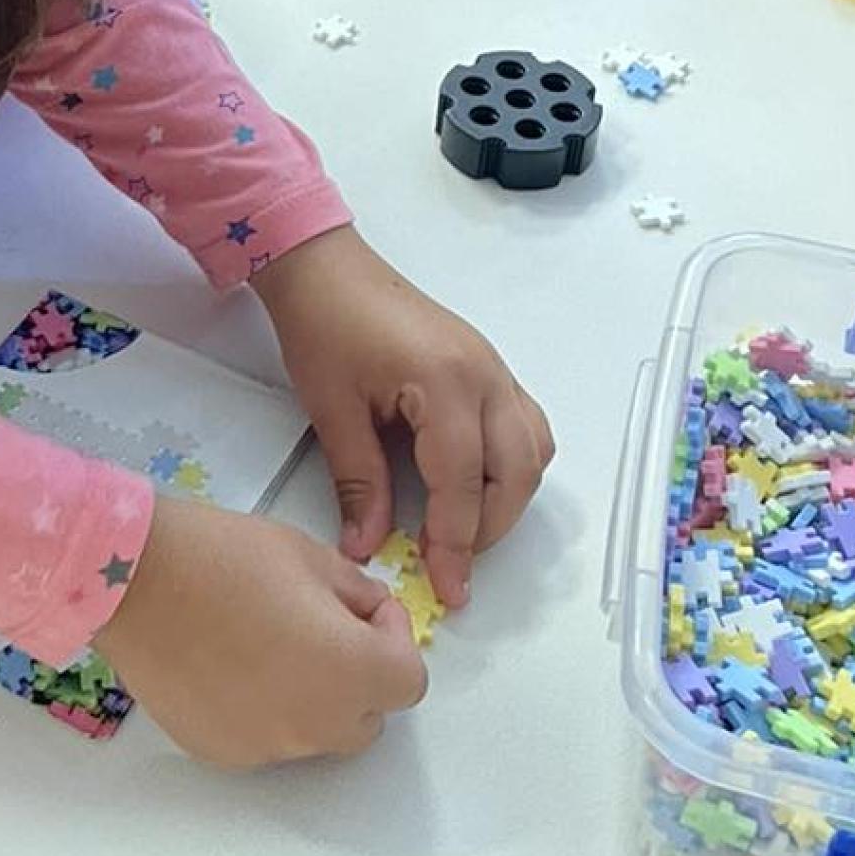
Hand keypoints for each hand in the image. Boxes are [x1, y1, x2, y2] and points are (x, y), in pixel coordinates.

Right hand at [98, 494, 426, 766]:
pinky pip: (264, 738)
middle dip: (358, 675)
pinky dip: (262, 710)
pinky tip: (227, 665)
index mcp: (352, 671)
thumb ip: (356, 592)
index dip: (392, 638)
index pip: (408, 679)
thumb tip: (365, 612)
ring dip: (310, 696)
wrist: (132, 580)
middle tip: (319, 627)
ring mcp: (266, 746)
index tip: (361, 609)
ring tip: (265, 644)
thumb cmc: (224, 556)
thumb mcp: (308, 555)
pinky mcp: (221, 751)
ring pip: (314, 732)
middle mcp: (317, 724)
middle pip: (367, 717)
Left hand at [255, 226, 552, 607]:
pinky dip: (512, 464)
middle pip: (516, 471)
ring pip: (533, 450)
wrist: (324, 267)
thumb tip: (369, 545)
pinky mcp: (490, 366)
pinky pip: (525, 425)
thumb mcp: (332, 410)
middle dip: (488, 528)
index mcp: (445, 383)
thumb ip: (359, 482)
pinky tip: (474, 484)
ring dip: (508, 497)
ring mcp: (495, 367)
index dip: (454, 542)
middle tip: (449, 564)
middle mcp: (486, 375)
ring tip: (462, 529)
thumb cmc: (322, 328)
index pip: (464, 482)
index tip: (446, 588)